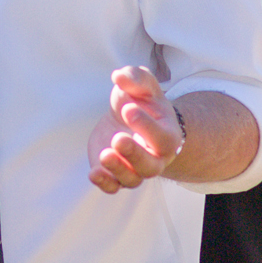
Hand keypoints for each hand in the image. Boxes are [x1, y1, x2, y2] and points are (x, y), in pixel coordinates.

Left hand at [86, 66, 184, 193]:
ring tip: (104, 155)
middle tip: (118, 138)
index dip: (146, 126)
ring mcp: (134, 168)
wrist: (129, 116)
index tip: (128, 109)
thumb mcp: (142, 85)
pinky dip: (104, 183)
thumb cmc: (141, 101)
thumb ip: (135, 78)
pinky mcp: (114, 173)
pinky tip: (93, 173)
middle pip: (149, 166)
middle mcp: (155, 158)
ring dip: (117, 170)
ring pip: (131, 179)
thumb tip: (119, 76)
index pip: (162, 138)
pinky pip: (113, 186)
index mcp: (167, 135)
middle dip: (134, 154)